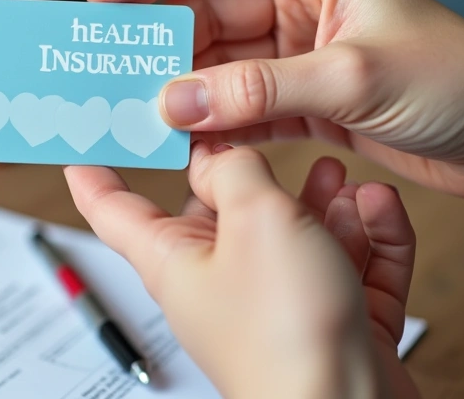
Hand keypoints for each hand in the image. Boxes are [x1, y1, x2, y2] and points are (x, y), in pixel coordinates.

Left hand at [65, 145, 419, 398]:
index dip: (95, 173)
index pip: (115, 210)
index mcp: (175, 260)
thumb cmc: (287, 332)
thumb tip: (220, 153)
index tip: (85, 140)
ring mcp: (276, 303)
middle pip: (220, 213)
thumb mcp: (253, 218)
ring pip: (293, 234)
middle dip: (251, 173)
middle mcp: (221, 281)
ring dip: (320, 201)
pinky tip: (378, 208)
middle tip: (265, 131)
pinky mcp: (330, 318)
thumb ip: (234, 170)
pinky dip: (365, 236)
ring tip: (339, 176)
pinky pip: (346, 264)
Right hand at [87, 0, 463, 203]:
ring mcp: (296, 55)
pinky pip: (240, 107)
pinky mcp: (302, 103)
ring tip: (136, 111)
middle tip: (110, 69)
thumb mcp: (353, 76)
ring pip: (217, 65)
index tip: (107, 0)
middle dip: (159, 41)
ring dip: (181, 90)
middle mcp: (298, 3)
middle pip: (205, 11)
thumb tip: (176, 101)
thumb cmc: (460, 80)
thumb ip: (260, 89)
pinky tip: (185, 141)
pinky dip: (213, 125)